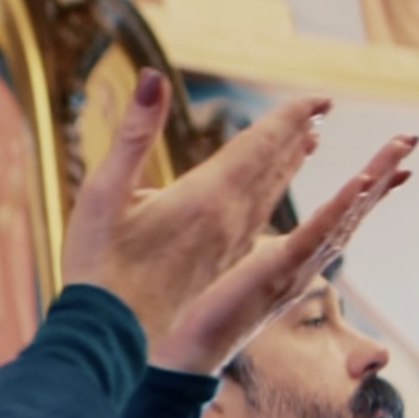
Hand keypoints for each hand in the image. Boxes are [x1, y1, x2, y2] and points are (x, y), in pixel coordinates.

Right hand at [64, 70, 332, 366]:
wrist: (106, 340)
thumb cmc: (97, 268)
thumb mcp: (102, 194)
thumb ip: (133, 134)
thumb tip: (151, 77)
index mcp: (207, 198)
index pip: (259, 145)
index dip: (289, 117)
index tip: (319, 97)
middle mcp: (229, 223)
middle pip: (274, 169)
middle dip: (297, 136)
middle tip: (321, 110)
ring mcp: (228, 250)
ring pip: (272, 199)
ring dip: (291, 168)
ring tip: (309, 145)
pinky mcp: (219, 271)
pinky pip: (261, 228)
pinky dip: (274, 204)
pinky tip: (271, 204)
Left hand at [150, 136, 415, 372]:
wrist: (186, 358)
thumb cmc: (201, 317)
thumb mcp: (232, 273)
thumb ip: (246, 252)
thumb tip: (239, 232)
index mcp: (291, 260)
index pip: (336, 217)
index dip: (364, 189)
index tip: (391, 161)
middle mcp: (301, 264)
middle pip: (352, 213)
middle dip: (382, 174)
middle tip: (410, 137)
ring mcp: (293, 269)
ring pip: (343, 217)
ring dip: (372, 181)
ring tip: (398, 148)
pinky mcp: (276, 274)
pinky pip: (314, 236)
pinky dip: (339, 209)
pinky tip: (361, 183)